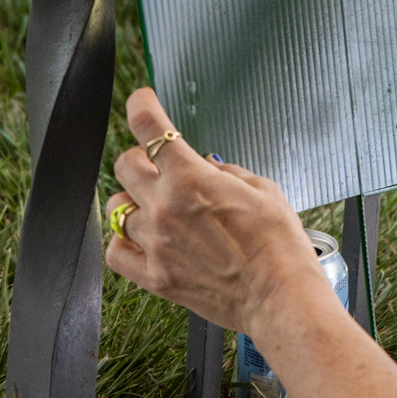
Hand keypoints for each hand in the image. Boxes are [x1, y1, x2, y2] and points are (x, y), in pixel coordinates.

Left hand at [103, 89, 338, 334]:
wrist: (280, 296)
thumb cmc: (279, 244)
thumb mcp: (262, 190)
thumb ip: (227, 172)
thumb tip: (209, 169)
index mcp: (191, 177)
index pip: (149, 127)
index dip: (141, 104)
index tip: (141, 100)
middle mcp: (164, 207)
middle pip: (125, 165)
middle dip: (141, 158)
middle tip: (157, 165)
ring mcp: (155, 244)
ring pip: (117, 208)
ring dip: (134, 201)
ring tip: (154, 207)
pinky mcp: (155, 277)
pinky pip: (116, 252)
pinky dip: (123, 241)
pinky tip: (141, 239)